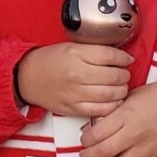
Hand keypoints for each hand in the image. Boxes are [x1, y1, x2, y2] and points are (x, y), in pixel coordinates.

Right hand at [14, 42, 132, 117]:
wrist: (28, 78)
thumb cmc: (50, 60)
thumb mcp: (71, 47)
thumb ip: (93, 50)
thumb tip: (118, 55)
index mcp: (76, 54)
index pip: (110, 56)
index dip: (124, 58)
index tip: (128, 59)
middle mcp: (76, 73)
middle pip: (113, 76)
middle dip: (124, 75)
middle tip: (124, 74)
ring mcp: (75, 93)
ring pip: (110, 94)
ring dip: (121, 91)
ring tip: (120, 87)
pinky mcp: (73, 108)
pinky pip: (100, 110)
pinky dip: (111, 106)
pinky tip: (112, 101)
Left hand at [79, 82, 156, 156]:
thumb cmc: (155, 98)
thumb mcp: (128, 97)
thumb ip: (112, 111)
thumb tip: (95, 125)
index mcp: (126, 115)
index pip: (96, 134)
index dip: (85, 139)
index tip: (84, 139)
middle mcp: (134, 134)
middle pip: (103, 153)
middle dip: (88, 156)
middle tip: (85, 155)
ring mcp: (145, 148)